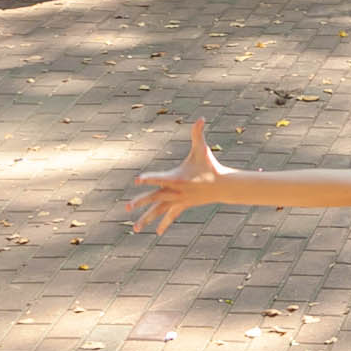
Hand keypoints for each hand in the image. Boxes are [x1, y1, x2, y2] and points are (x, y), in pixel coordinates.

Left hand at [126, 118, 231, 233]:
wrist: (222, 185)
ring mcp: (178, 200)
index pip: (159, 177)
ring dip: (147, 219)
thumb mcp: (202, 149)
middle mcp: (175, 191)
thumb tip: (201, 118)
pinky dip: (165, 223)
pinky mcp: (182, 206)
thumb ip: (198, 134)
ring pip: (159, 211)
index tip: (137, 179)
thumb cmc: (209, 166)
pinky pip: (171, 215)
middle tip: (127, 206)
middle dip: (141, 202)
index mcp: (176, 178)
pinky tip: (158, 232)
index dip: (149, 177)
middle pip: (154, 197)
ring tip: (135, 228)